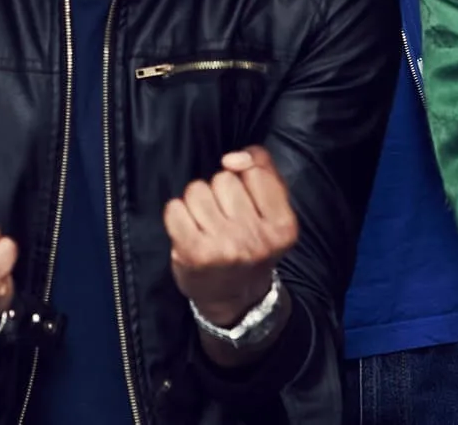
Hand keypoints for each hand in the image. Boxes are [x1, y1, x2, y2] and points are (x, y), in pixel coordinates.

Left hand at [165, 146, 296, 324]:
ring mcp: (224, 247)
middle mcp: (256, 239)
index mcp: (283, 226)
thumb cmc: (252, 246)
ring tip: (207, 227)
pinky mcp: (194, 254)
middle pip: (223, 179)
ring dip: (197, 203)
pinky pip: (174, 208)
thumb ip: (264, 170)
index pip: (254, 171)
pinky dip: (176, 215)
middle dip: (220, 193)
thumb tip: (232, 158)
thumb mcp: (273, 211)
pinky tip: (187, 231)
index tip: (245, 205)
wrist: (237, 300)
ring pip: (197, 190)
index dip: (244, 182)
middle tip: (226, 221)